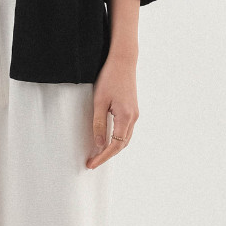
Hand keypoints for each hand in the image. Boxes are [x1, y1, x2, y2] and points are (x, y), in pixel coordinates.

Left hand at [86, 51, 137, 168]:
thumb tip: (99, 144)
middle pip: (122, 145)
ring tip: (98, 154)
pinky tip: (108, 139)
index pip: (114, 146)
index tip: (91, 164)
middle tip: (92, 162)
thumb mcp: (99, 101)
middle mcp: (133, 118)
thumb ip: (99, 123)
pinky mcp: (132, 109)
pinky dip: (117, 139)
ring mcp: (135, 114)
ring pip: (125, 139)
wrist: (123, 61)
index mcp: (125, 117)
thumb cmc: (110, 78)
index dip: (103, 157)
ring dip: (113, 148)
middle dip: (107, 155)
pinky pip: (126, 130)